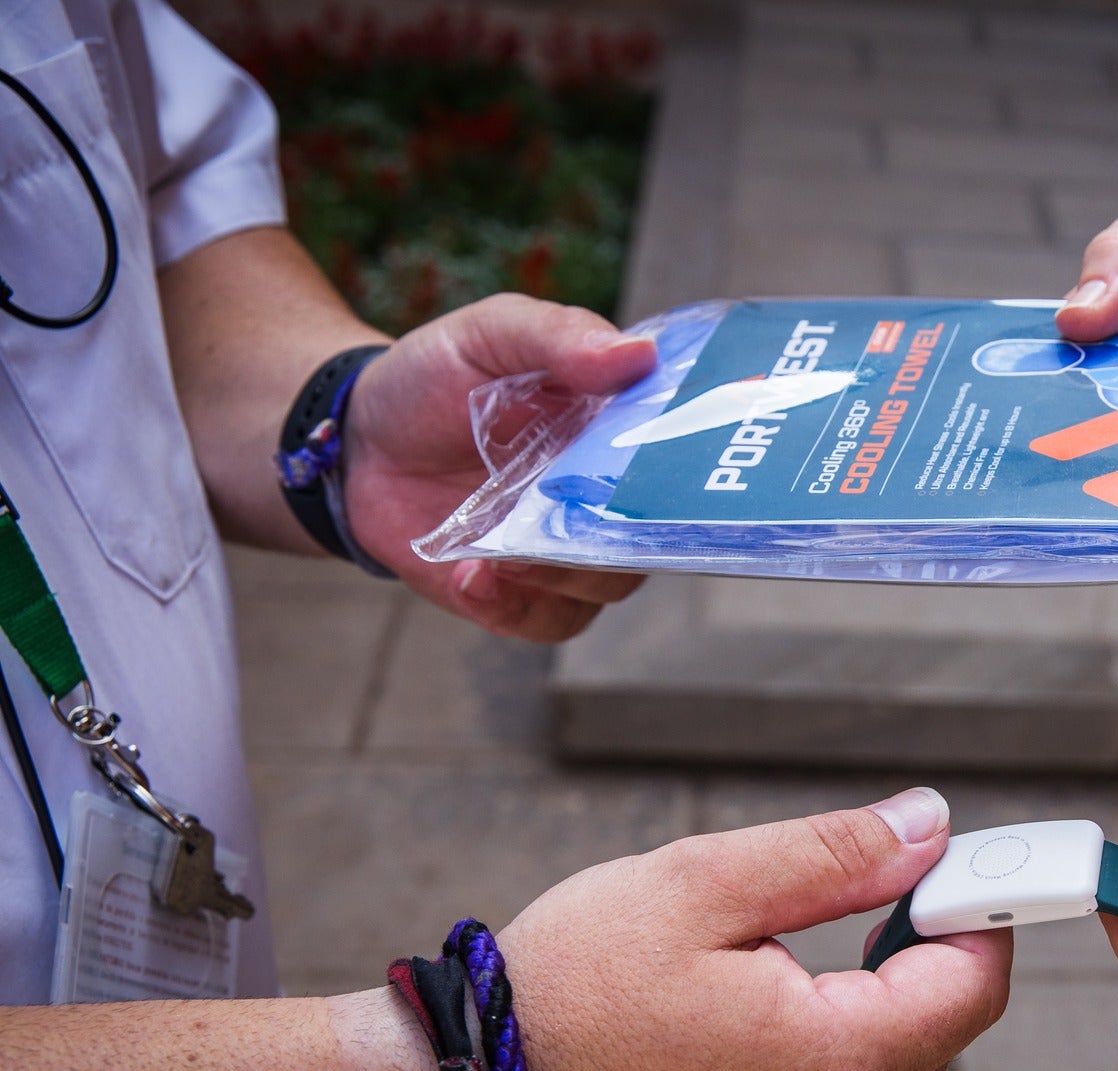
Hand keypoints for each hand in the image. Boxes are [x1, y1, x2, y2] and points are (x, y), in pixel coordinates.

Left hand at [343, 294, 659, 640]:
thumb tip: (635, 355)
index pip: (684, 460)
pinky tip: (473, 579)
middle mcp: (607, 496)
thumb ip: (558, 336)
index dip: (691, 472)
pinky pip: (548, 621)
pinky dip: (515, 607)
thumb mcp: (492, 332)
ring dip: (561, 577)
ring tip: (503, 556)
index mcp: (621, 431)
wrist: (357, 441)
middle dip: (620, 538)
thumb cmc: (435, 378)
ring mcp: (566, 548)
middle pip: (656, 537)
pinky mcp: (520, 592)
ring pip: (607, 586)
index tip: (669, 471)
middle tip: (569, 520)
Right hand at [494, 786, 1010, 1070]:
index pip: (972, 986)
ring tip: (750, 989)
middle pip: (931, 1042)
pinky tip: (733, 1052)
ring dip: (851, 1030)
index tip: (945, 875)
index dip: (970, 916)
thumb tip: (932, 829)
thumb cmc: (566, 991)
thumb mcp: (703, 884)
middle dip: (899, 970)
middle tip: (816, 918)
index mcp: (836, 1065)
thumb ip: (837, 855)